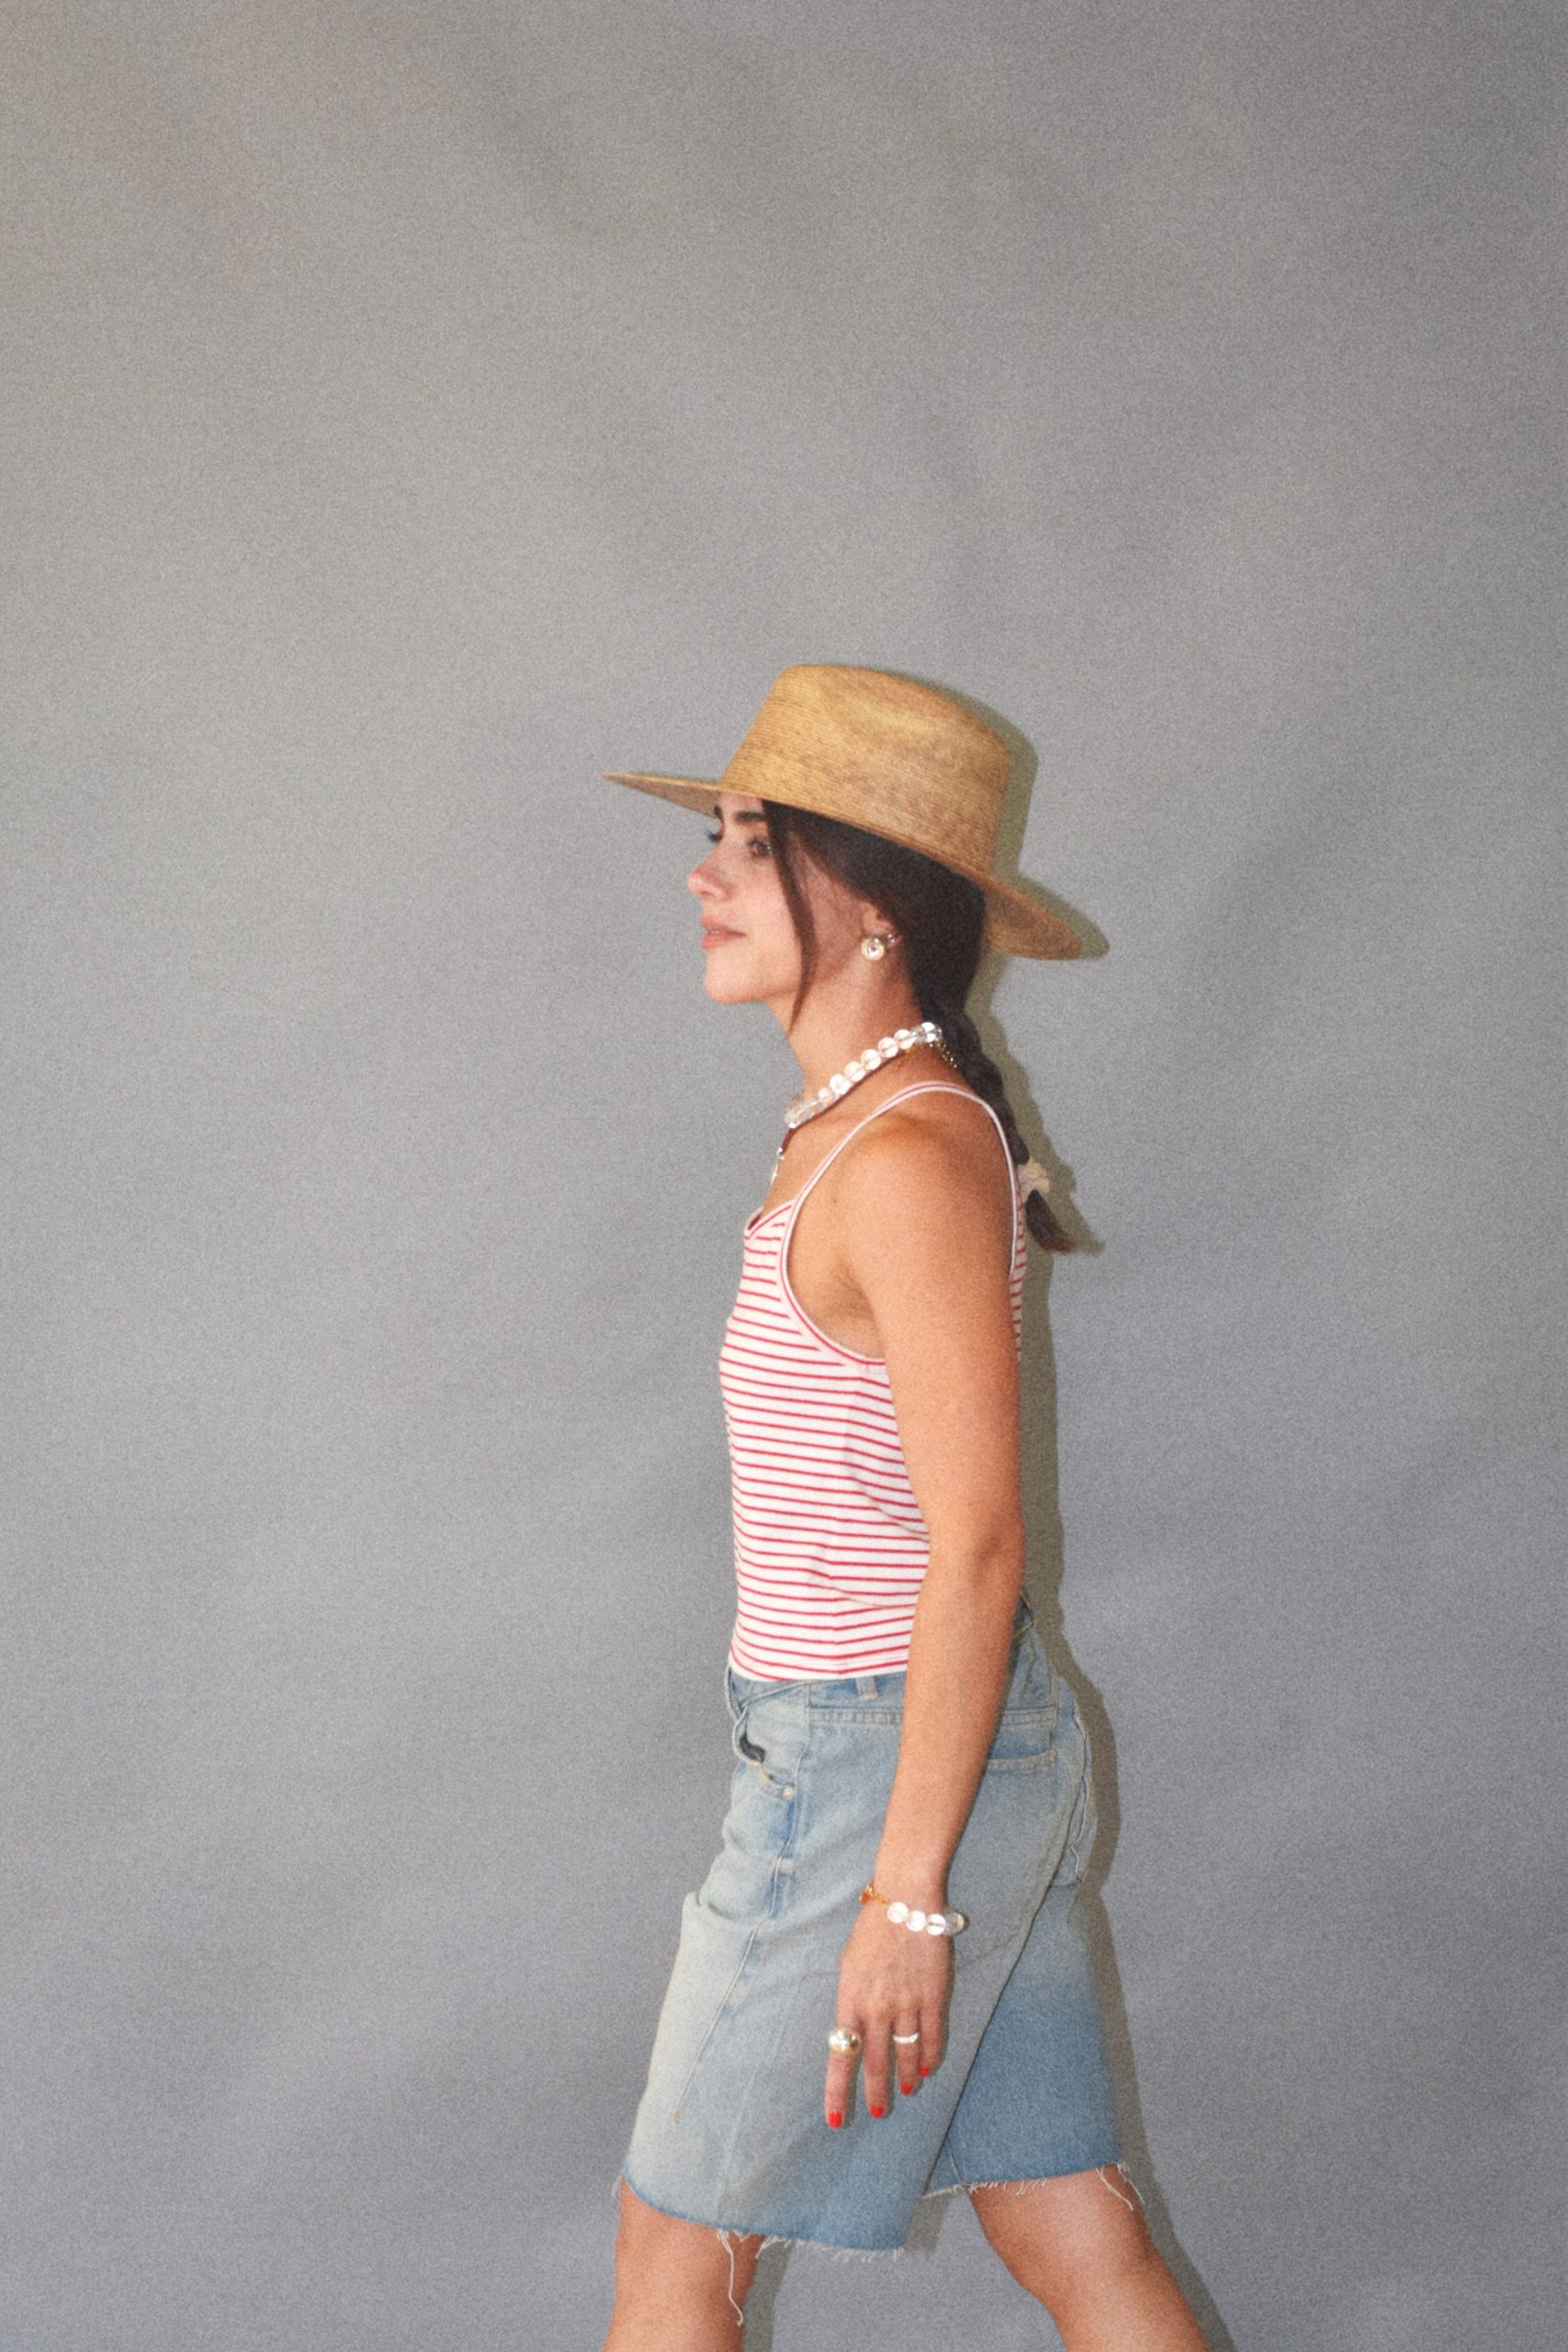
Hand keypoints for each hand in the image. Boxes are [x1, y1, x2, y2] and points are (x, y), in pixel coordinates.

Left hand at [824, 1901, 951, 2125]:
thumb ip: (851, 2001)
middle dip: (876, 2092)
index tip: (837, 2120)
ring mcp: (907, 2004)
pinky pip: (932, 2036)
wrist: (906, 1900)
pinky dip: (929, 2056)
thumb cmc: (871, 1930)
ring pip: (906, 2055)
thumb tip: (852, 2032)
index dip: (838, 2092)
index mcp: (850, 2000)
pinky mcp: (934, 1996)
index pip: (841, 2057)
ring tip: (906, 2090)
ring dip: (905, 2077)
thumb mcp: (848, 1965)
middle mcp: (877, 2008)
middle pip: (876, 2063)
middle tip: (878, 2111)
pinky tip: (927, 2068)